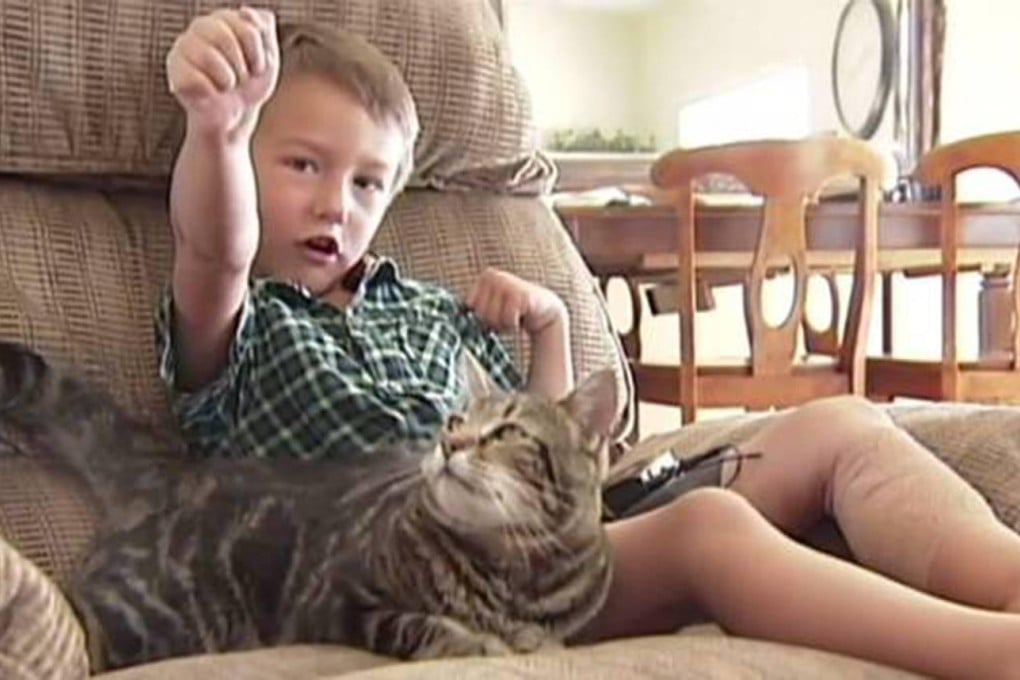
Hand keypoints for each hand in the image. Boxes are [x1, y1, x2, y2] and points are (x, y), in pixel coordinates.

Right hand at [166, 7, 278, 138]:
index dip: (256, 51)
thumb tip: (246, 11)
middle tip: (241, 78)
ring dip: (227, 79)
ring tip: (226, 86)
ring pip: (208, 56)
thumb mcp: (268, 56)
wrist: (237, 115)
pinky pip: (194, 78)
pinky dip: (210, 91)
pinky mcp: (175, 71)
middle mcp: (200, 27)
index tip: (257, 67)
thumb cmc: (250, 83)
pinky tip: (211, 93)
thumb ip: (263, 29)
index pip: (246, 25)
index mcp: (225, 20)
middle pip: (224, 37)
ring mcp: (184, 47)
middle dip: (241, 66)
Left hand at [466, 268, 566, 334]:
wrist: (544, 312)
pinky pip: (507, 319)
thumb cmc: (513, 311)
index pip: (470, 305)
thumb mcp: (491, 307)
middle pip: (480, 312)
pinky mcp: (520, 294)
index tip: (495, 312)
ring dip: (503, 324)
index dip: (481, 316)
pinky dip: (513, 325)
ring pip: (493, 317)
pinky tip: (522, 317)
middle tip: (506, 315)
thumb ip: (474, 308)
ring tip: (514, 316)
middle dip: (492, 321)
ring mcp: (506, 282)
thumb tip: (450, 319)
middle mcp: (494, 275)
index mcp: (485, 276)